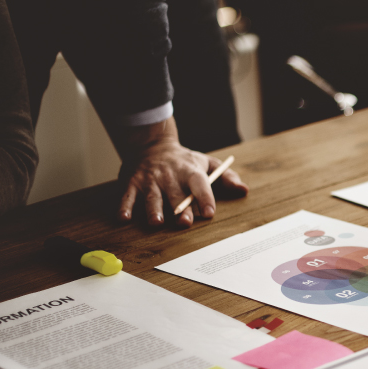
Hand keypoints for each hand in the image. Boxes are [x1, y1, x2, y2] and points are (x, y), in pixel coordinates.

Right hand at [112, 117, 246, 226]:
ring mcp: (149, 180)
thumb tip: (243, 190)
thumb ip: (226, 177)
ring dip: (153, 210)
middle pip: (176, 195)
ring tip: (156, 222)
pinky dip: (124, 207)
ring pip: (152, 197)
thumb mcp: (207, 163)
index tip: (210, 212)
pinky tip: (124, 218)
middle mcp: (170, 176)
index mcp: (190, 171)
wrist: (151, 145)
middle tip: (184, 222)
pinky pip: (127, 196)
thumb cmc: (184, 161)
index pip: (200, 184)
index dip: (205, 197)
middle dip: (180, 209)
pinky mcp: (132, 183)